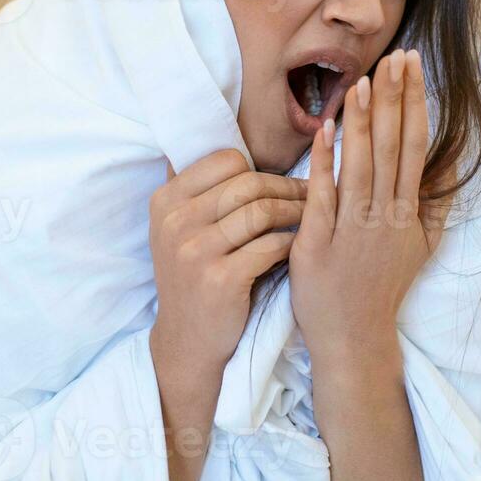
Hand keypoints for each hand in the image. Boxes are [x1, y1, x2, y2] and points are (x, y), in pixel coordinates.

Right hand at [149, 149, 306, 370]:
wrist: (188, 340)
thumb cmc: (196, 276)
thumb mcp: (180, 229)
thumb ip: (201, 189)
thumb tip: (238, 140)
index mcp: (166, 200)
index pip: (226, 160)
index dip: (260, 168)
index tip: (282, 180)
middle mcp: (175, 222)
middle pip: (248, 183)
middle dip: (287, 187)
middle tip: (314, 194)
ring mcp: (194, 252)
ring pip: (262, 212)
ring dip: (296, 213)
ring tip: (314, 217)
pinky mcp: (219, 280)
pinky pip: (270, 246)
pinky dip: (292, 243)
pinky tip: (302, 246)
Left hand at [288, 49, 441, 369]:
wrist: (354, 338)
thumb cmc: (382, 288)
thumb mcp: (421, 246)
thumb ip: (436, 203)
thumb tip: (452, 162)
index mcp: (408, 212)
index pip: (414, 145)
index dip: (413, 103)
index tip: (412, 66)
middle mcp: (385, 216)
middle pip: (392, 147)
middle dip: (394, 99)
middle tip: (396, 57)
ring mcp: (353, 229)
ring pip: (361, 166)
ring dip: (363, 122)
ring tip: (363, 81)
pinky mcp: (320, 243)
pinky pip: (323, 196)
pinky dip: (324, 162)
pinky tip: (324, 130)